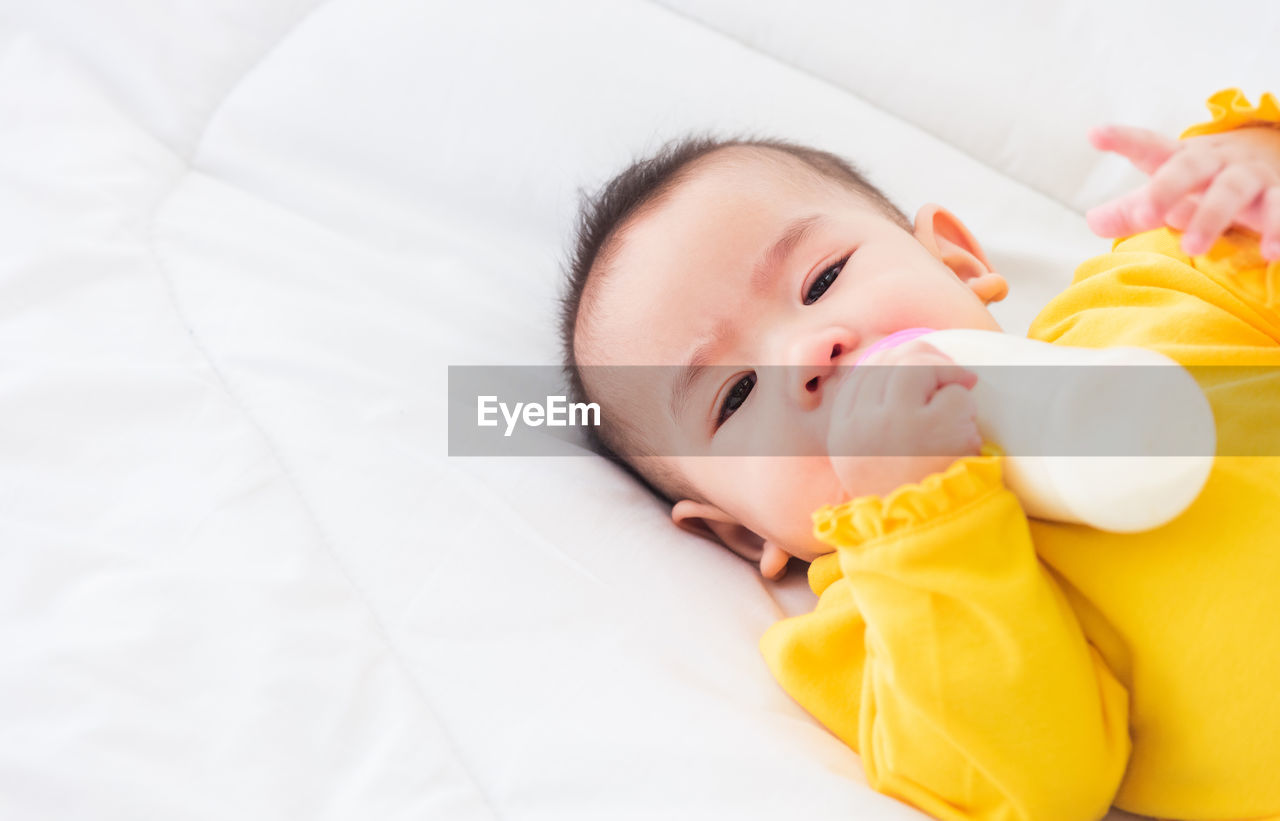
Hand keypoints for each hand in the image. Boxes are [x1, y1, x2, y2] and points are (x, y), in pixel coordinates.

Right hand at [826, 340, 981, 500]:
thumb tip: (897, 363)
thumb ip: (868, 419)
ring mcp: (897, 421)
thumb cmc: (902, 497)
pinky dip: (965, 406)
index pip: (862, 373)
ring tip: (958, 396)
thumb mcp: (865, 462)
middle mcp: (863, 422)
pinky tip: (964, 429)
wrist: (925, 536)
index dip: (893, 362)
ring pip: (918, 366)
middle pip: (889, 362)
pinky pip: (954, 393)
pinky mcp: (934, 426)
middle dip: (924, 361)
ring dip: (945, 375)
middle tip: (951, 377)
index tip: (918, 372)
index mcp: (842, 431)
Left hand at [1085, 123, 1279, 259]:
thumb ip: (1133, 208)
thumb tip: (1092, 221)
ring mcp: (1251, 176)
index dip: (1123, 140)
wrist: (1277, 154)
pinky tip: (1271, 252)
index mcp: (1183, 158)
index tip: (1094, 134)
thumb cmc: (1210, 179)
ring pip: (1232, 190)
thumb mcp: (1171, 190)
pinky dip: (1278, 229)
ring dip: (1212, 217)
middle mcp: (1216, 162)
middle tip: (1146, 214)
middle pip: (1190, 167)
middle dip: (1168, 188)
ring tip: (1192, 248)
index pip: (1149, 147)